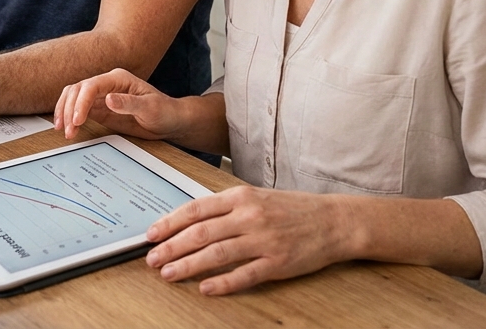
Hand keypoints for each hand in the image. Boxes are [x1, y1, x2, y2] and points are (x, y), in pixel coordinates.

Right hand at [53, 69, 190, 140]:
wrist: (170, 121)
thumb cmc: (165, 111)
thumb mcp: (150, 108)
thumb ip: (129, 103)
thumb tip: (108, 99)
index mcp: (118, 79)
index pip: (91, 86)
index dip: (81, 102)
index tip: (78, 121)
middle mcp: (107, 84)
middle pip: (77, 90)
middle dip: (69, 109)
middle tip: (69, 130)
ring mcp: (101, 96)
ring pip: (73, 97)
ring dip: (65, 112)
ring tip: (64, 131)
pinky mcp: (99, 108)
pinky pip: (78, 108)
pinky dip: (69, 117)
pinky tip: (66, 127)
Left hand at [145, 186, 351, 294]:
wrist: (334, 221)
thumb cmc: (292, 209)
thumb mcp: (255, 197)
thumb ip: (225, 208)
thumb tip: (190, 221)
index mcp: (240, 197)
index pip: (195, 209)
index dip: (169, 223)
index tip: (151, 235)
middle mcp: (249, 216)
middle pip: (200, 232)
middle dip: (171, 246)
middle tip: (152, 259)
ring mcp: (264, 239)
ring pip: (216, 253)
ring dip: (188, 265)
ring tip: (169, 274)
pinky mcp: (278, 262)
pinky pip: (245, 274)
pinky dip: (222, 282)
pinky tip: (205, 288)